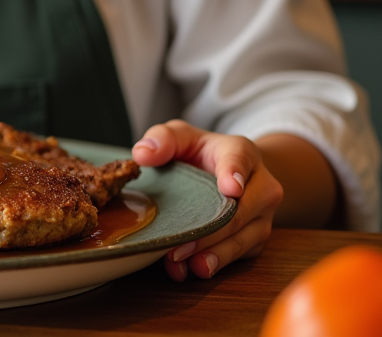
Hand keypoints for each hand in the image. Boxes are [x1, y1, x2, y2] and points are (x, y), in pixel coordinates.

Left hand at [131, 119, 282, 280]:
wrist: (225, 171)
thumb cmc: (200, 151)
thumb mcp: (179, 136)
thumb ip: (162, 138)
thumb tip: (143, 154)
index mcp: (242, 152)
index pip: (240, 160)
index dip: (234, 173)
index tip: (231, 189)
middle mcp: (262, 187)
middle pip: (241, 212)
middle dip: (211, 231)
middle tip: (180, 244)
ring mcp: (262, 217)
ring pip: (243, 240)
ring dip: (212, 254)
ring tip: (181, 261)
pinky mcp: (255, 240)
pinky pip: (240, 256)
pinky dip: (215, 263)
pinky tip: (189, 268)